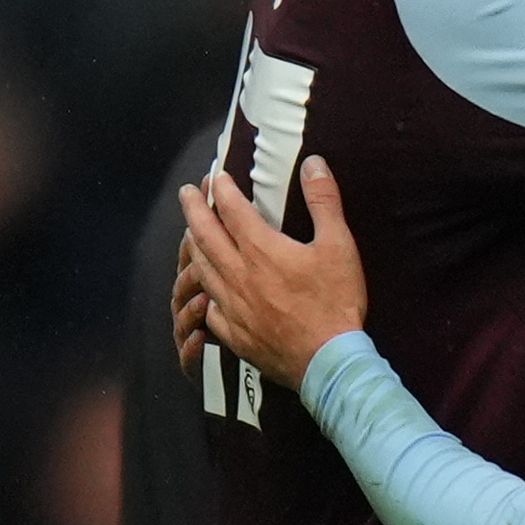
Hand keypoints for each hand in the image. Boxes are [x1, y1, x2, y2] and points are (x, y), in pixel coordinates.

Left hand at [179, 159, 371, 390]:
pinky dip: (205, 293)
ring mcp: (232, 306)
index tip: (217, 175)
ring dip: (193, 245)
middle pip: (205, 235)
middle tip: (186, 193)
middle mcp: (238, 274)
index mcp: (260, 249)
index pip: (232, 210)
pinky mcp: (235, 333)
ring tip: (190, 232)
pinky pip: (210, 309)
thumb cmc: (335, 302)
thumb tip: (313, 164)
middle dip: (193, 209)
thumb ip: (324, 201)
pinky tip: (207, 290)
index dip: (223, 189)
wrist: (328, 361)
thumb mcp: (338, 245)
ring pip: (202, 269)